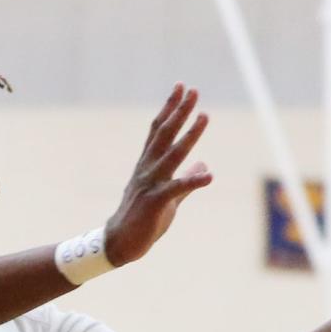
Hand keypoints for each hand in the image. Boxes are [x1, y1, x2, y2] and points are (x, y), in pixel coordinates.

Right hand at [104, 85, 212, 265]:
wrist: (120, 243)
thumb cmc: (142, 220)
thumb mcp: (170, 197)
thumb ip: (187, 180)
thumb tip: (204, 165)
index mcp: (149, 165)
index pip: (160, 130)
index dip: (171, 108)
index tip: (181, 88)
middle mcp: (148, 169)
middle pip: (165, 134)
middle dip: (180, 111)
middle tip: (193, 90)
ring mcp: (150, 184)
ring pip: (172, 154)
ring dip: (189, 135)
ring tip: (204, 116)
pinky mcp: (155, 203)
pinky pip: (176, 189)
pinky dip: (193, 182)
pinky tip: (210, 175)